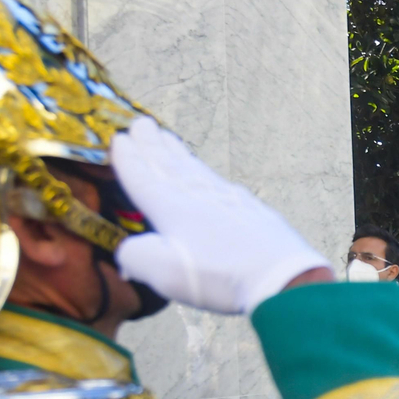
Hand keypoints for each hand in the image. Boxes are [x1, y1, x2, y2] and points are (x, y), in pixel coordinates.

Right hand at [112, 117, 330, 313]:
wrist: (280, 275)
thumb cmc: (218, 275)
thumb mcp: (164, 271)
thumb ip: (136, 256)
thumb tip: (128, 250)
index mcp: (172, 206)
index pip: (144, 176)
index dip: (129, 158)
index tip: (118, 138)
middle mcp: (198, 195)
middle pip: (170, 164)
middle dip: (152, 144)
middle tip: (141, 123)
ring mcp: (227, 199)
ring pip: (194, 169)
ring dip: (177, 153)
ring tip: (167, 139)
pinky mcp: (249, 209)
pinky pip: (216, 181)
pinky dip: (203, 172)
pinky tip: (207, 176)